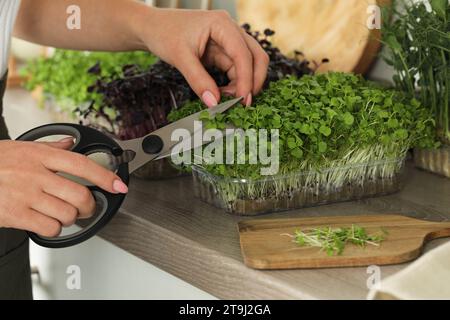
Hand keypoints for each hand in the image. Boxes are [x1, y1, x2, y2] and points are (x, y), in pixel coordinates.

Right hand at [0, 139, 127, 236]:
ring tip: (62, 213)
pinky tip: (46, 221)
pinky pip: (50, 228)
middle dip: (90, 205)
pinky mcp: (15, 214)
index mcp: (40, 155)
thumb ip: (51, 147)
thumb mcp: (22, 146)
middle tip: (87, 207)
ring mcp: (25, 195)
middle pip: (80, 194)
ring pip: (68, 214)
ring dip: (71, 218)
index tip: (119, 185)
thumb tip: (71, 143)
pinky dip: (54, 229)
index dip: (105, 176)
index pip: (82, 165)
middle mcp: (35, 174)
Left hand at [136, 8, 269, 106]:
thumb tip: (214, 103)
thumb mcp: (180, 58)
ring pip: (248, 65)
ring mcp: (228, 40)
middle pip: (256, 56)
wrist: (151, 27)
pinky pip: (235, 69)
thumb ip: (198, 80)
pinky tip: (221, 94)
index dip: (246, 78)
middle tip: (244, 103)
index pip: (243, 53)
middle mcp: (230, 29)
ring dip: (242, 84)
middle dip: (254, 81)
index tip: (242, 100)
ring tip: (225, 99)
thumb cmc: (163, 33)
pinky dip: (233, 84)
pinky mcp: (222, 51)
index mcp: (221, 24)